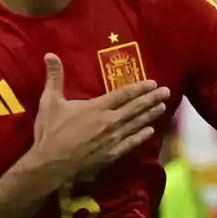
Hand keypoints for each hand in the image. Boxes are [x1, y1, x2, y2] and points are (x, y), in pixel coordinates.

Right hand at [30, 54, 169, 181]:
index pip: (124, 94)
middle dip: (152, 99)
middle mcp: (110, 121)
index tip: (153, 83)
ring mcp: (113, 139)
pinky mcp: (111, 154)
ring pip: (136, 124)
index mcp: (97, 107)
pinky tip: (150, 132)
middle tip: (166, 92)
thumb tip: (50, 54)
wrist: (51, 163)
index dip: (140, 88)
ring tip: (163, 107)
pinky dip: (142, 136)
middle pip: (136, 108)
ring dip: (150, 115)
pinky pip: (131, 143)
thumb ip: (54, 77)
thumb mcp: (50, 101)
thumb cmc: (50, 131)